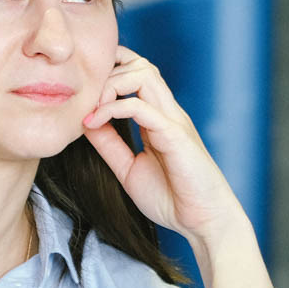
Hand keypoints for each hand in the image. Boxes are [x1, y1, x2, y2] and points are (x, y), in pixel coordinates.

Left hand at [82, 49, 242, 243]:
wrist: (204, 222)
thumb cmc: (172, 198)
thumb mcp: (129, 169)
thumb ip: (109, 145)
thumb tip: (86, 122)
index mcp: (159, 118)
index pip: (138, 74)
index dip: (112, 70)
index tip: (84, 90)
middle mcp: (168, 113)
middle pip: (141, 65)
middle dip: (108, 70)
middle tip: (84, 98)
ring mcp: (173, 121)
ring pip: (144, 75)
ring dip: (111, 84)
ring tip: (91, 107)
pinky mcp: (175, 135)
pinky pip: (142, 107)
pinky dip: (113, 108)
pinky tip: (94, 121)